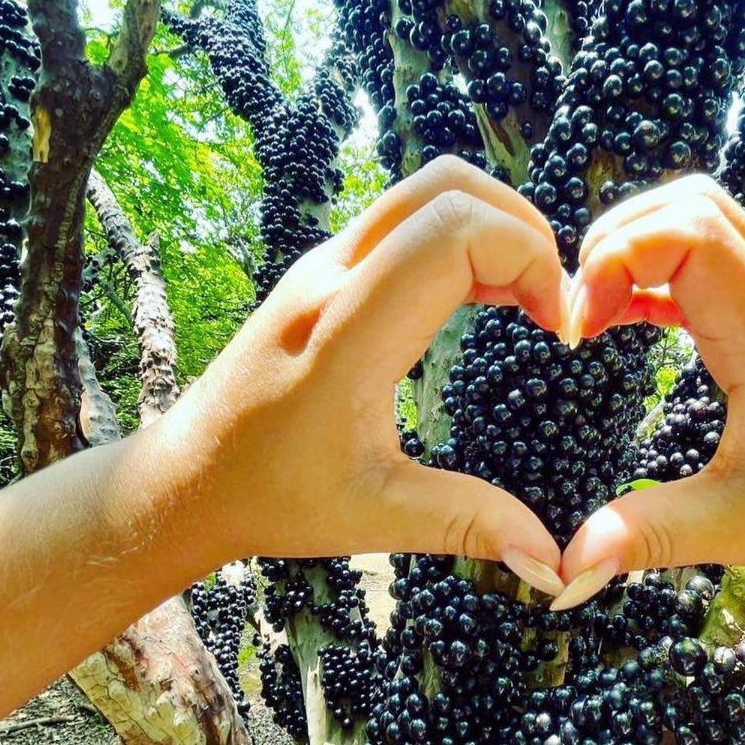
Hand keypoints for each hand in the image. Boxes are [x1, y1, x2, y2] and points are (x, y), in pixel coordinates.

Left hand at [151, 156, 567, 595]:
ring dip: (494, 226)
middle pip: (447, 186)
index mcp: (345, 333)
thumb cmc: (270, 496)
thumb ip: (467, 523)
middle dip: (523, 227)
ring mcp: (322, 264)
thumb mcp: (374, 516)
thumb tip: (553, 559)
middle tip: (552, 302)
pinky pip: (405, 218)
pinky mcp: (323, 271)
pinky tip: (486, 297)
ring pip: (425, 190)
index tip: (557, 329)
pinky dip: (462, 237)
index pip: (452, 233)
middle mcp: (330, 276)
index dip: (529, 259)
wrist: (187, 478)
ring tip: (528, 299)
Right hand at [555, 175, 744, 608]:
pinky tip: (622, 317)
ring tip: (596, 309)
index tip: (580, 327)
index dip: (619, 256)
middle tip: (581, 308)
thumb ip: (648, 536)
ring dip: (640, 244)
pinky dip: (657, 271)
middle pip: (696, 204)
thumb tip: (566, 566)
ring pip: (707, 220)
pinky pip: (710, 262)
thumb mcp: (734, 530)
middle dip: (619, 237)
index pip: (693, 233)